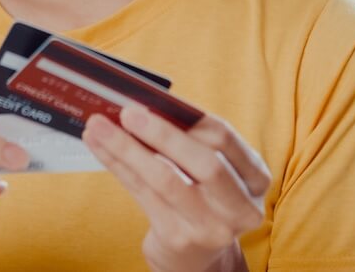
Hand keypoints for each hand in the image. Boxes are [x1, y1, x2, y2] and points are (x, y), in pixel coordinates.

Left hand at [82, 105, 270, 271]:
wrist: (195, 255)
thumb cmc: (201, 196)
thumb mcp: (213, 171)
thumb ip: (192, 141)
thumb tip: (147, 104)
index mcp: (256, 179)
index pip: (226, 139)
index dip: (192, 116)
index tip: (159, 98)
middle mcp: (241, 207)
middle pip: (205, 164)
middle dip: (163, 134)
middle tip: (128, 112)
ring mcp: (210, 227)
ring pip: (165, 179)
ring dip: (127, 148)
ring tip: (99, 126)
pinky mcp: (178, 238)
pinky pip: (142, 194)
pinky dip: (118, 165)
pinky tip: (99, 147)